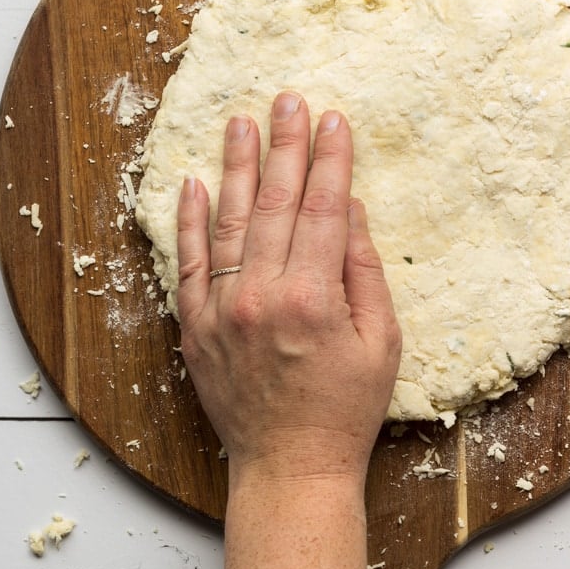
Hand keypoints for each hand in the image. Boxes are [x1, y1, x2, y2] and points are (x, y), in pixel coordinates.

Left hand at [176, 91, 401, 485]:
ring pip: (227, 221)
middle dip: (285, 145)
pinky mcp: (195, 327)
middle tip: (288, 100)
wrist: (290, 468)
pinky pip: (188, 263)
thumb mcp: (381, 343)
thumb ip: (364, 272)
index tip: (334, 120)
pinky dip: (189, 221)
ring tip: (240, 122)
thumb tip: (351, 211)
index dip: (332, 160)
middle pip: (275, 202)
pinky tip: (194, 183)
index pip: (324, 209)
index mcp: (314, 298)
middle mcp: (262, 295)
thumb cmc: (346, 410)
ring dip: (235, 167)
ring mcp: (222, 310)